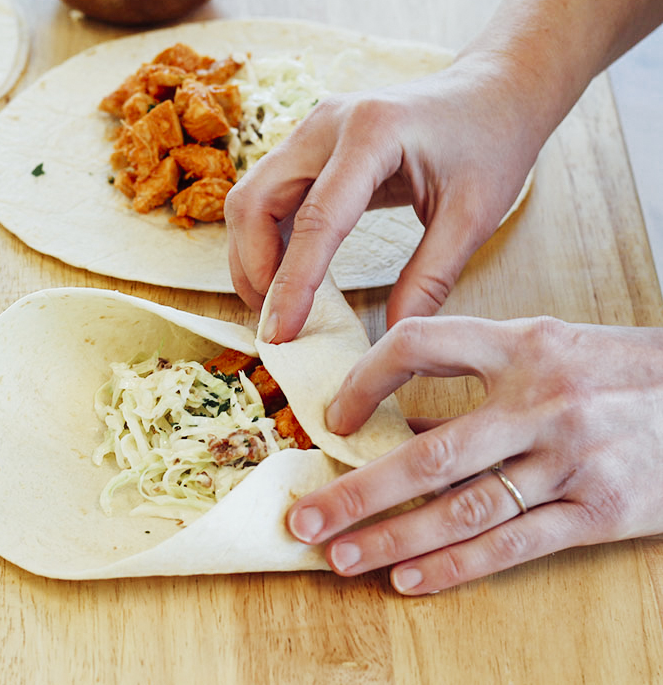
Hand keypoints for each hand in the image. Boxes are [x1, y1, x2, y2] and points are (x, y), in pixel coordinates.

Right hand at [225, 56, 552, 341]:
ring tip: (277, 304)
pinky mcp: (309, 145)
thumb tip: (392, 335)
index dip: (293, 282)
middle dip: (253, 267)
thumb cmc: (490, 143)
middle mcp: (326, 124)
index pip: (316, 217)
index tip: (281, 333)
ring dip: (253, 255)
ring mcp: (311, 130)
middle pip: (254, 200)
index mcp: (372, 132)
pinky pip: (268, 195)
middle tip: (274, 321)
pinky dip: (268, 239)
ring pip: (250, 198)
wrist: (493, 91)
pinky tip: (289, 273)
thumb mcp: (473, 217)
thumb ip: (430, 279)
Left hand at [286, 315, 662, 592]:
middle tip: (303, 519)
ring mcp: (572, 459)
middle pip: (432, 453)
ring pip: (467, 509)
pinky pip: (516, 545)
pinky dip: (458, 566)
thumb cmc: (618, 371)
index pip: (419, 346)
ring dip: (397, 539)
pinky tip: (411, 580)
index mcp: (523, 343)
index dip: (365, 380)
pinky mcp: (603, 511)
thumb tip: (401, 418)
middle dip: (359, 491)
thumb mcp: (549, 346)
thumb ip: (478, 374)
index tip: (332, 418)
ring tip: (341, 558)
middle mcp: (542, 401)